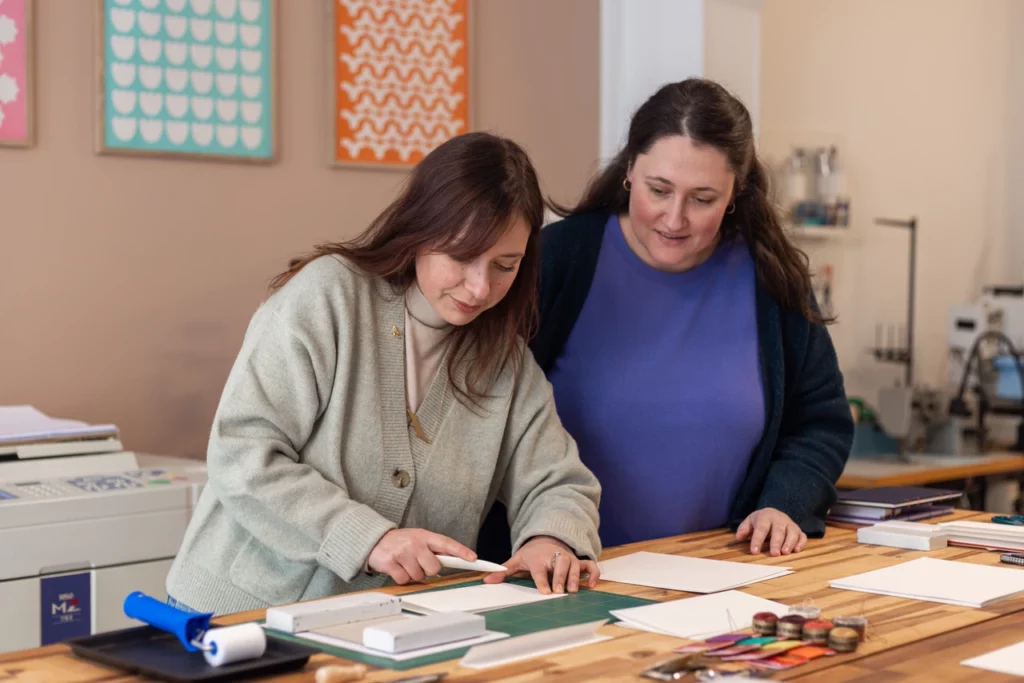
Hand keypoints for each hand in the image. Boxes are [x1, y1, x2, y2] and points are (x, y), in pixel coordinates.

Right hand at [367, 529, 475, 584]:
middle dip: (428, 570)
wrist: (374, 540)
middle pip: (434, 567)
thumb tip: (451, 561)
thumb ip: (433, 549)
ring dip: (413, 574)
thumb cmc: (401, 542)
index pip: (447, 543)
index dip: (461, 551)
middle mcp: (415, 543)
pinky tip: (397, 568)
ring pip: (419, 576)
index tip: (474, 558)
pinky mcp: (390, 562)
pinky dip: (402, 578)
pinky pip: (404, 580)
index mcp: (424, 536)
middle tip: (418, 563)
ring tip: (405, 564)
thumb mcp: (418, 539)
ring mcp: (402, 552)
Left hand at [483, 536, 599, 593]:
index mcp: (539, 559)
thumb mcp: (517, 560)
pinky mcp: (580, 561)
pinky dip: (594, 574)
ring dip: (575, 577)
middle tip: (560, 591)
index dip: (543, 580)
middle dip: (560, 577)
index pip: (541, 570)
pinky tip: (592, 585)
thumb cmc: (532, 554)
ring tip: (573, 590)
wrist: (547, 538)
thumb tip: (487, 580)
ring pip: (575, 565)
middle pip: (560, 565)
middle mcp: (556, 557)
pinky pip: (591, 566)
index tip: (545, 591)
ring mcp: (570, 558)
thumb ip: (504, 571)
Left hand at [736, 508, 807, 555]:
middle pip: (778, 530)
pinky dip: (801, 543)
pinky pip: (802, 536)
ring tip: (785, 553)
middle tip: (774, 554)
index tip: (754, 551)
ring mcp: (790, 524)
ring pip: (792, 532)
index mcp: (765, 516)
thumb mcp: (750, 522)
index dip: (757, 540)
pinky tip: (797, 550)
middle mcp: (779, 519)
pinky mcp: (798, 530)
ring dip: (789, 543)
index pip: (761, 528)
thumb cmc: (760, 521)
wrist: (773, 513)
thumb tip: (739, 537)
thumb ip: (744, 529)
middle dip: (776, 542)